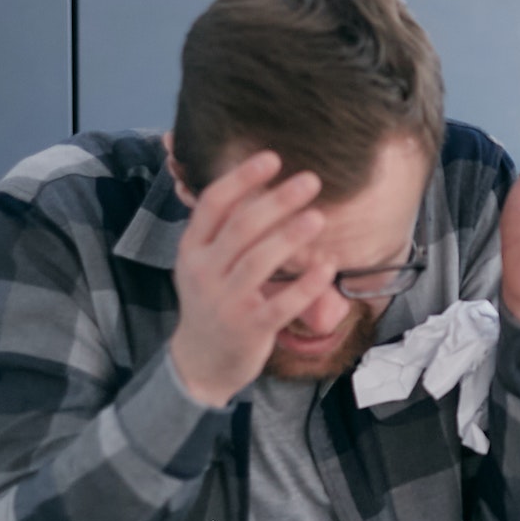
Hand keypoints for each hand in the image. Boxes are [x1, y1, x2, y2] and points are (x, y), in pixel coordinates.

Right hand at [169, 151, 335, 406]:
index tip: (273, 158)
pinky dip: (306, 284)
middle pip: (241, 227)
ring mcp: (226, 301)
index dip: (242, 178)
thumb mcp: (203, 264)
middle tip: (311, 180)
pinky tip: (328, 265)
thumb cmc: (212, 302)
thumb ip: (221, 231)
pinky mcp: (250, 328)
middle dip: (277, 200)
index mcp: (191, 250)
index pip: (213, 204)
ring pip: (259, 261)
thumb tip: (255, 184)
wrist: (201, 362)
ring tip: (318, 217)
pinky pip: (282, 303)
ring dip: (291, 236)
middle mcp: (204, 272)